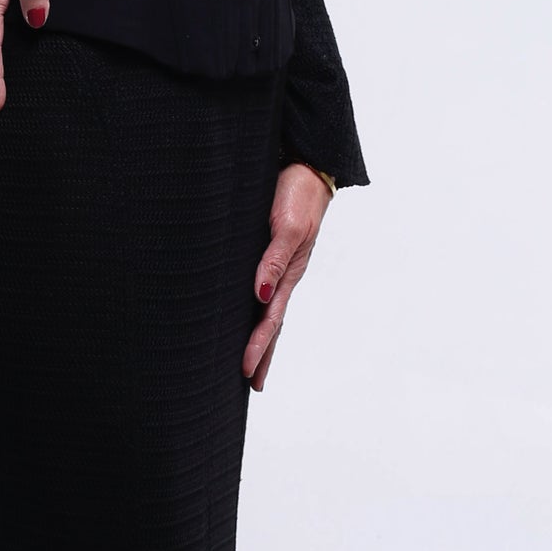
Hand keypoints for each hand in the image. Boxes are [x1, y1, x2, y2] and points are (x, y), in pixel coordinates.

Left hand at [243, 163, 333, 391]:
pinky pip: (263, 288)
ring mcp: (280, 265)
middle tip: (251, 385)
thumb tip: (260, 295)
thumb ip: (274, 260)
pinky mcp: (272, 252)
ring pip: (269, 309)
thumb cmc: (297, 193)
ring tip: (252, 363)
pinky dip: (257, 310)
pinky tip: (251, 315)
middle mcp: (284, 274)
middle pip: (273, 323)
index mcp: (289, 273)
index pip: (271, 320)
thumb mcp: (287, 227)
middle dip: (262, 354)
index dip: (257, 346)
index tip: (244, 372)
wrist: (306, 166)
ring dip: (261, 338)